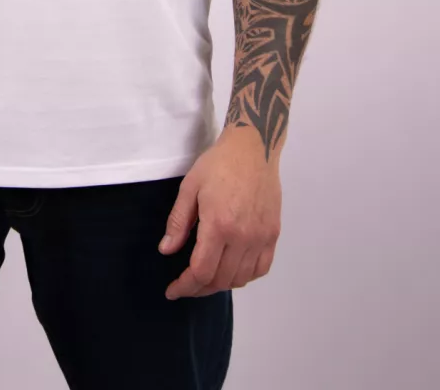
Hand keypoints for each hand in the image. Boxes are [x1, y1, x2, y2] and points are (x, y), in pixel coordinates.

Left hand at [159, 127, 281, 297]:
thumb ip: (178, 222)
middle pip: (221, 279)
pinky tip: (232, 269)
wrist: (253, 148)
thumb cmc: (218, 163)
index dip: (185, 286)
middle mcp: (243, 236)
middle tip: (186, 284)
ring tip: (206, 277)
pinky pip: (261, 268)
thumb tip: (166, 251)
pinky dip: (245, 276)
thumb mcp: (189, 187)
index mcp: (219, 224)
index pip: (201, 271)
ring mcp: (261, 237)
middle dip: (199, 287)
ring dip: (221, 283)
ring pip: (241, 278)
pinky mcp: (273, 234)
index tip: (173, 291)